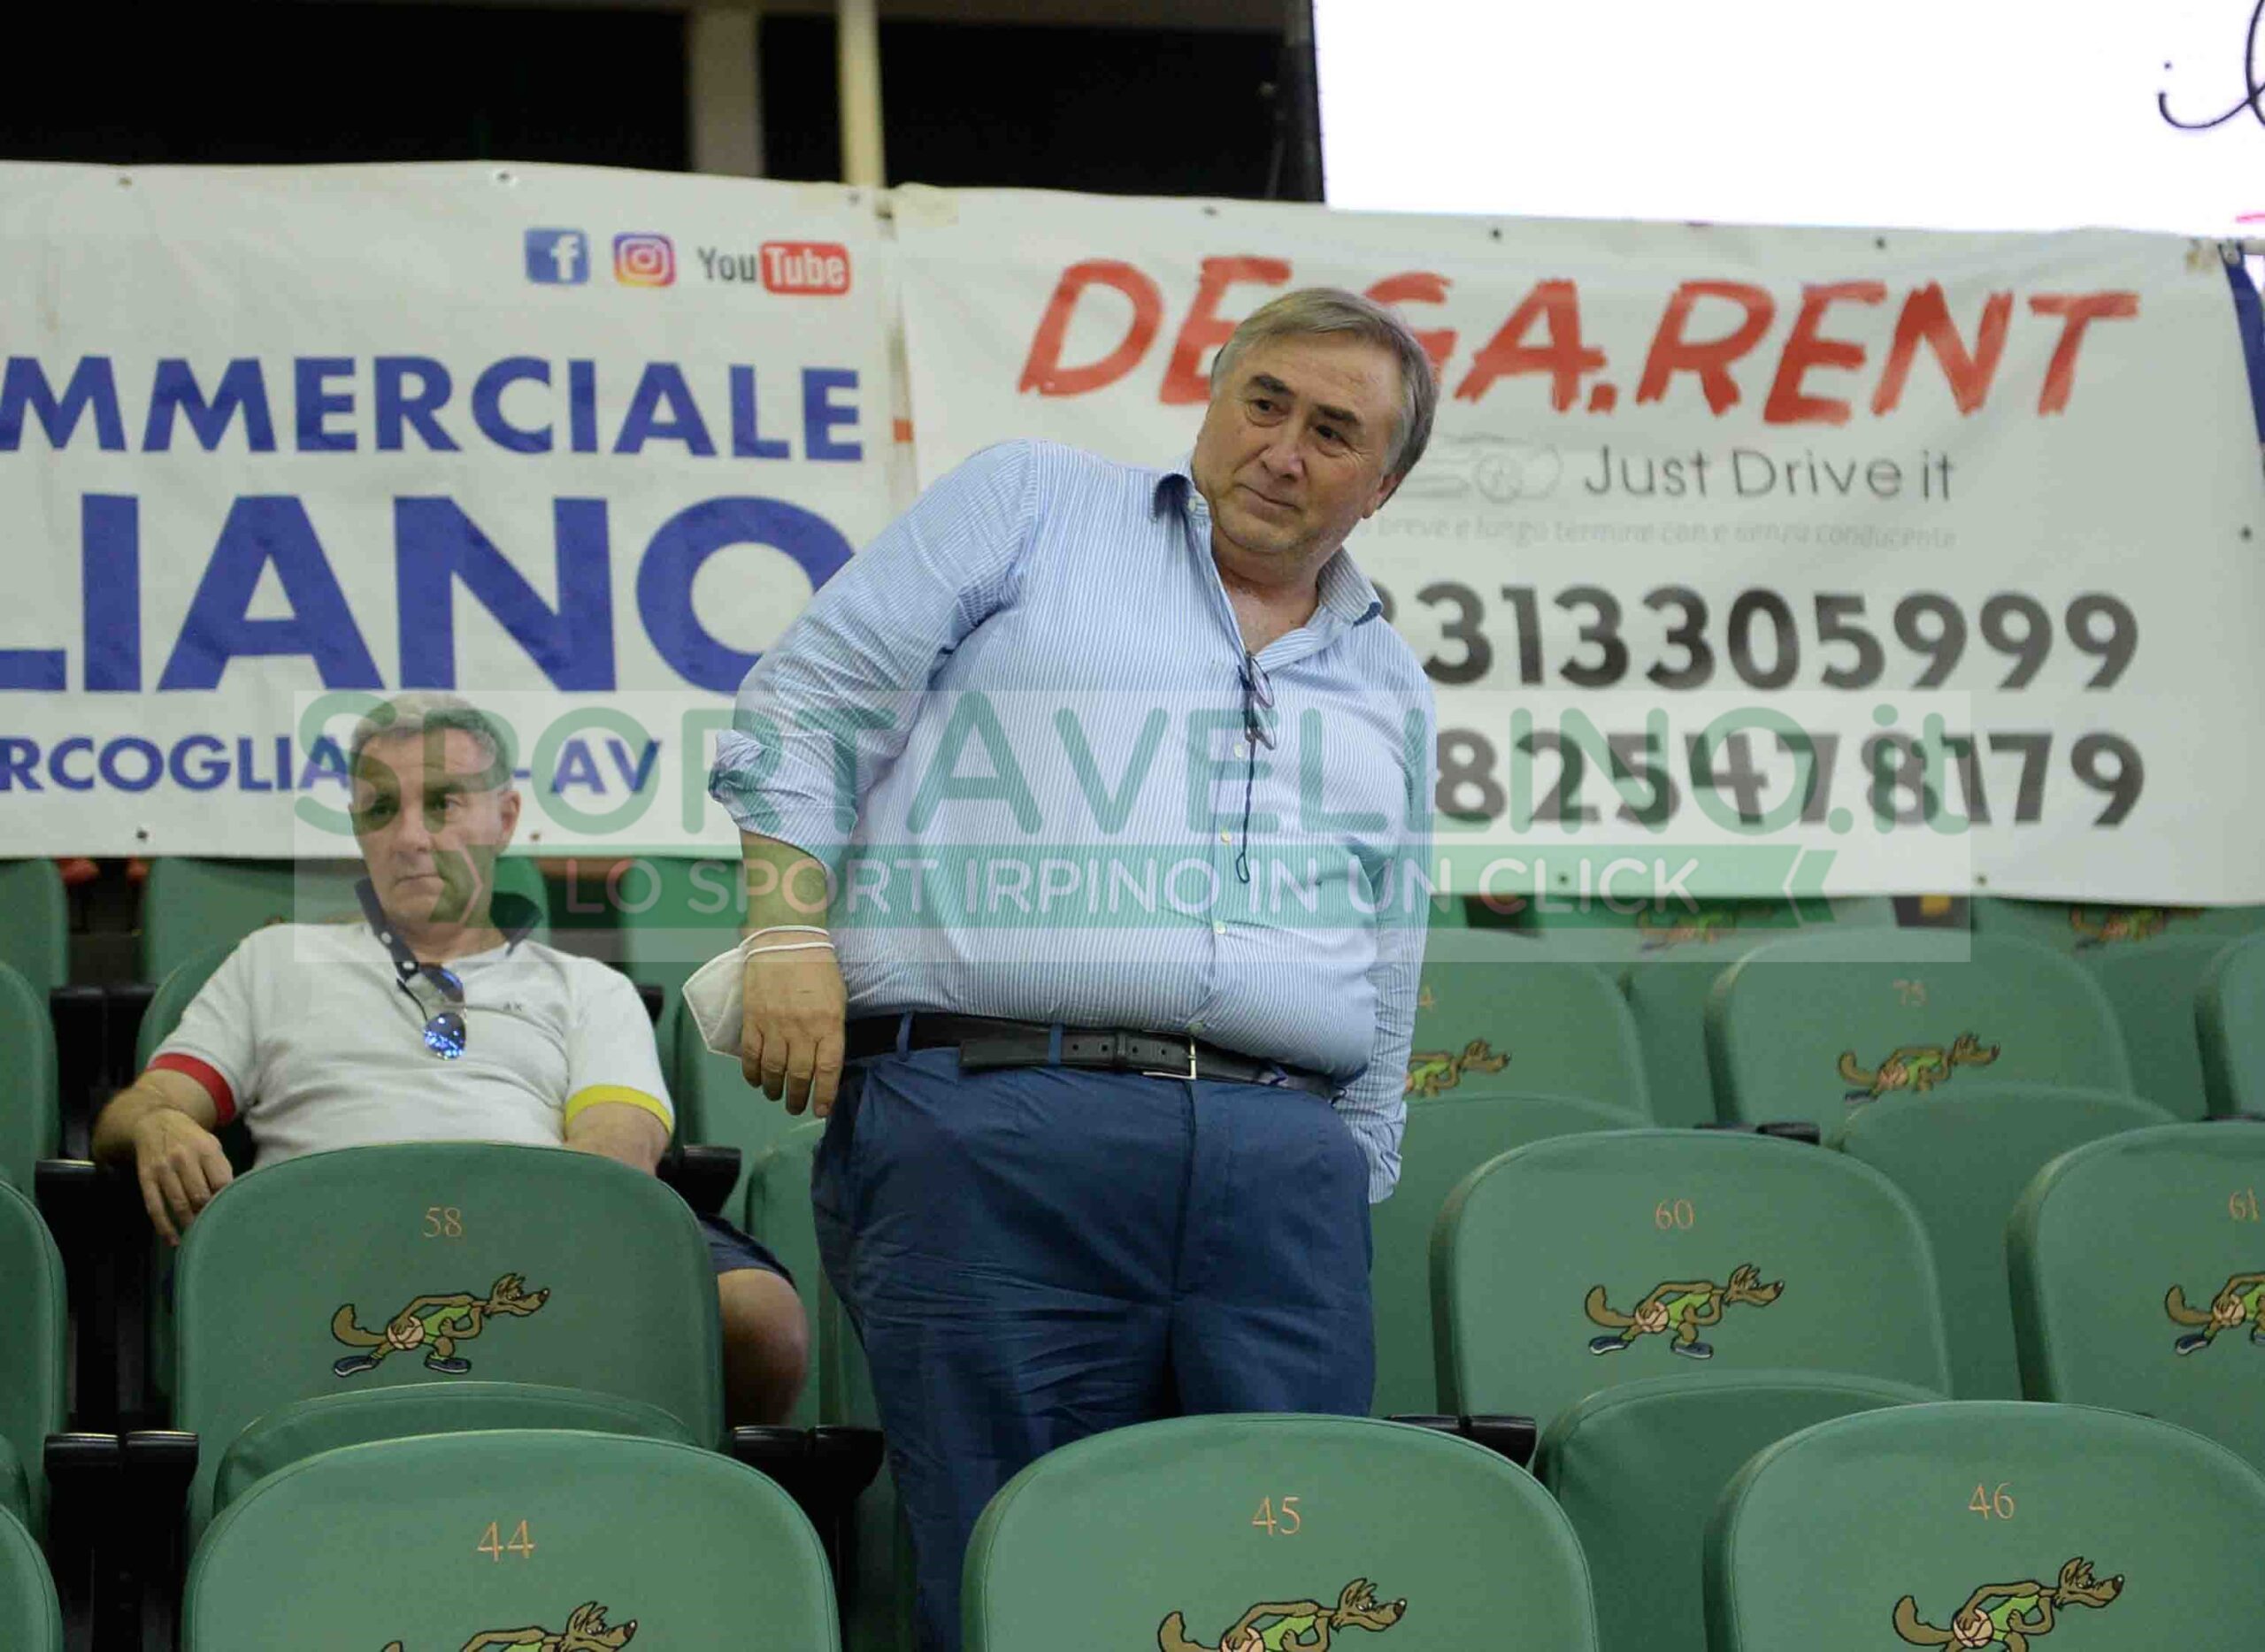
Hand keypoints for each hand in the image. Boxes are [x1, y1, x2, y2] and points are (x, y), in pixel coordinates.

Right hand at [130, 1109, 234, 1244]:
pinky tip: (173, 1240)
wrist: (155, 1122)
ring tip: (198, 1235)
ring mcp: (163, 1169)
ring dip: (189, 1223)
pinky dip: (164, 1227)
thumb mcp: (211, 1145)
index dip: (225, 1201)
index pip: (221, 1182)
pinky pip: (155, 1207)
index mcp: (206, 1149)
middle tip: (214, 1226)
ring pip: (178, 1204)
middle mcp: (184, 1158)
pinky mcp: (146, 1178)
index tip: (230, 1213)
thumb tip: (232, 1197)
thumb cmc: (191, 1139)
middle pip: (199, 1195)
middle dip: (208, 1214)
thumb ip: (221, 1168)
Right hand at [740, 944, 847, 1117]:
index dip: (825, 1095)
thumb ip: (832, 1029)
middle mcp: (801, 1029)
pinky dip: (752, 1073)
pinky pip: (751, 1055)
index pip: (828, 1069)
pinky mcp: (753, 1020)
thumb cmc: (818, 968)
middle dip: (798, 1097)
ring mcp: (774, 1026)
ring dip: (774, 1088)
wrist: (785, 940)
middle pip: (799, 1074)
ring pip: (773, 1069)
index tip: (821, 1111)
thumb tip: (825, 1059)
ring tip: (776, 1095)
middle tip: (796, 1107)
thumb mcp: (838, 998)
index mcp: (828, 1023)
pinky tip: (755, 1081)